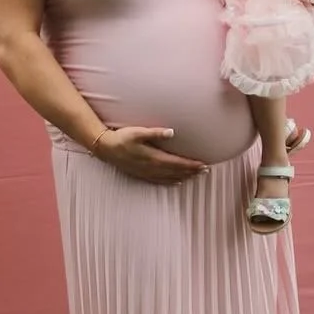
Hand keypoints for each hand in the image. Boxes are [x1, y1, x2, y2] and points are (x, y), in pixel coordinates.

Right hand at [93, 127, 207, 184]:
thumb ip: (155, 133)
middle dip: (192, 171)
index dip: (191, 165)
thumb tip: (172, 132)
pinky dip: (171, 181)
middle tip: (206, 170)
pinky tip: (178, 182)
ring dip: (185, 176)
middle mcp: (152, 168)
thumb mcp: (138, 132)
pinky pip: (160, 181)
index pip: (177, 163)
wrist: (106, 149)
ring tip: (197, 176)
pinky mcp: (142, 174)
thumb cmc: (122, 138)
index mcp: (153, 157)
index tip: (204, 164)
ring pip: (170, 177)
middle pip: (177, 172)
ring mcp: (147, 173)